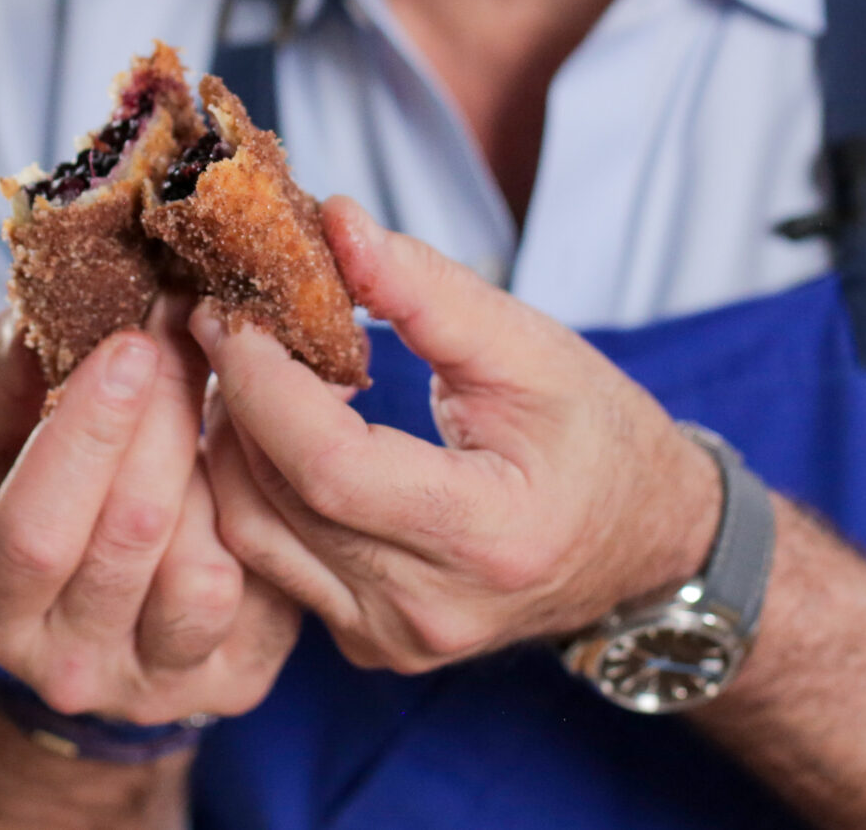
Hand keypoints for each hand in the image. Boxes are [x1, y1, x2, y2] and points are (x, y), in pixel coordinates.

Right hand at [0, 297, 301, 724]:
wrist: (95, 618)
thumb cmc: (47, 500)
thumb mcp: (10, 443)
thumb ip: (13, 373)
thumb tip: (36, 291)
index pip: (33, 527)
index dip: (86, 433)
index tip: (131, 340)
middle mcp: (64, 664)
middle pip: (127, 537)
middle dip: (168, 418)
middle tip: (195, 326)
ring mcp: (151, 684)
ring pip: (200, 573)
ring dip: (217, 465)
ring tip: (221, 384)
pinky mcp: (230, 682)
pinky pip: (261, 596)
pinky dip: (260, 516)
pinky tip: (253, 455)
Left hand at [195, 199, 719, 674]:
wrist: (644, 543)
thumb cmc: (597, 436)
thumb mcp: (531, 347)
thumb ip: (427, 288)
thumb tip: (336, 223)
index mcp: (486, 538)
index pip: (330, 466)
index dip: (263, 383)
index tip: (230, 309)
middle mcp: (428, 610)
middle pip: (275, 499)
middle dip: (233, 397)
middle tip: (222, 316)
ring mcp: (393, 639)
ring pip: (252, 536)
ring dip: (230, 440)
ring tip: (246, 363)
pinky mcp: (367, 643)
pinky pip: (270, 561)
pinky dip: (253, 484)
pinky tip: (272, 424)